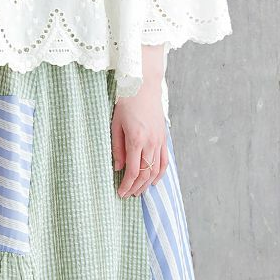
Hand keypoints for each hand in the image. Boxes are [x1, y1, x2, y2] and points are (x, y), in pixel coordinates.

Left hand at [111, 74, 168, 197]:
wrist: (144, 84)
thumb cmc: (126, 102)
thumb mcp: (115, 125)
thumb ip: (117, 148)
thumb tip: (118, 168)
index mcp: (136, 140)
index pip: (133, 172)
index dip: (127, 186)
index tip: (120, 194)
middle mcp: (150, 143)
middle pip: (145, 174)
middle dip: (136, 188)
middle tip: (128, 195)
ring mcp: (159, 141)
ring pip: (156, 170)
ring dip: (147, 184)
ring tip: (138, 192)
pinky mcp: (164, 138)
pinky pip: (164, 161)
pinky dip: (160, 174)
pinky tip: (154, 181)